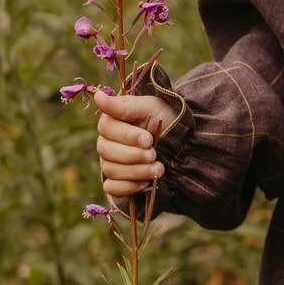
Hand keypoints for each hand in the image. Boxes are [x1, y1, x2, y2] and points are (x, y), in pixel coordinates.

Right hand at [94, 86, 178, 201]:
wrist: (185, 141)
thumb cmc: (165, 118)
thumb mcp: (150, 107)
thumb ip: (124, 106)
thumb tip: (98, 97)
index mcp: (113, 121)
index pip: (106, 128)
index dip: (127, 136)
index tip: (148, 139)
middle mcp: (108, 142)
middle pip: (106, 151)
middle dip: (134, 155)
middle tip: (154, 154)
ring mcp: (111, 163)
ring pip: (110, 170)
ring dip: (136, 171)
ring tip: (159, 169)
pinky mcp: (118, 182)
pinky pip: (111, 188)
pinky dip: (128, 187)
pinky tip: (146, 183)